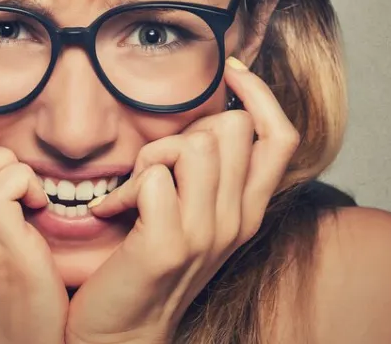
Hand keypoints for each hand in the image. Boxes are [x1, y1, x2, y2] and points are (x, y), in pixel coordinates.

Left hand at [65, 58, 300, 343]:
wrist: (120, 334)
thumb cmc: (145, 266)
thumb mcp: (192, 216)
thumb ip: (208, 174)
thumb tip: (209, 117)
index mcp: (248, 212)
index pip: (282, 137)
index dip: (261, 96)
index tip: (230, 72)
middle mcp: (236, 222)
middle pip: (231, 129)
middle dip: (184, 133)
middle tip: (152, 169)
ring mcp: (205, 236)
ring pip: (192, 146)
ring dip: (151, 158)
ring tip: (132, 192)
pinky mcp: (166, 247)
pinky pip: (152, 179)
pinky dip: (121, 190)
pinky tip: (108, 214)